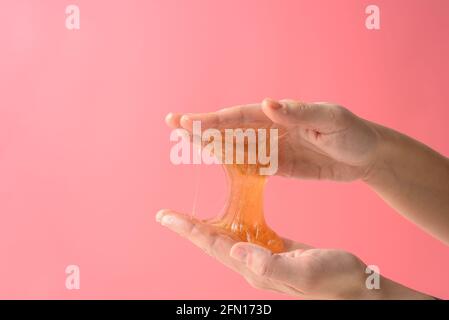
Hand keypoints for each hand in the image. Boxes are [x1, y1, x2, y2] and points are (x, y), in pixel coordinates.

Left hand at [156, 209, 381, 298]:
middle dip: (188, 227)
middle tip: (166, 214)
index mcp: (255, 268)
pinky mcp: (275, 248)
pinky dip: (234, 219)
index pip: (213, 245)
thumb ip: (269, 264)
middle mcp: (253, 263)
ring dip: (206, 223)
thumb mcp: (304, 272)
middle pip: (212, 241)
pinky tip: (231, 210)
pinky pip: (248, 232)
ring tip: (188, 213)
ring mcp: (263, 255)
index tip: (165, 217)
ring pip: (227, 236)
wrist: (356, 286)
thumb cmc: (335, 280)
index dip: (188, 230)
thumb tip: (236, 249)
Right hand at [166, 99, 379, 180]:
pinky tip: (214, 165)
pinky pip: (249, 167)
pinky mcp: (278, 167)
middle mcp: (270, 130)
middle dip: (202, 127)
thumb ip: (298, 112)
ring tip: (185, 142)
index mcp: (279, 114)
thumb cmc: (352, 133)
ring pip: (235, 148)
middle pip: (230, 129)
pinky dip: (231, 166)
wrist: (366, 156)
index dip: (214, 120)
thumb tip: (266, 103)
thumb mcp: (329, 119)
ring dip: (210, 145)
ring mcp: (272, 149)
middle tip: (173, 123)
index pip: (240, 116)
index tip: (190, 122)